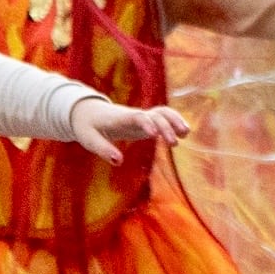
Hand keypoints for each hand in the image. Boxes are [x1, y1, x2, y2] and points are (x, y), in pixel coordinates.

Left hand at [69, 97, 189, 163]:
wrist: (89, 112)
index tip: (154, 135)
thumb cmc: (88, 127)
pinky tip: (184, 133)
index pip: (137, 117)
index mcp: (120, 118)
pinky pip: (164, 117)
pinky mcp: (146, 121)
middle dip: (166, 127)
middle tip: (175, 145)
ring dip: (175, 120)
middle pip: (155, 114)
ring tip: (186, 133)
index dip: (147, 123)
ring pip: (163, 112)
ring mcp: (142, 116)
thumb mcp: (90, 140)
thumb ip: (104, 150)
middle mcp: (134, 115)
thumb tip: (119, 162)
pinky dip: (175, 121)